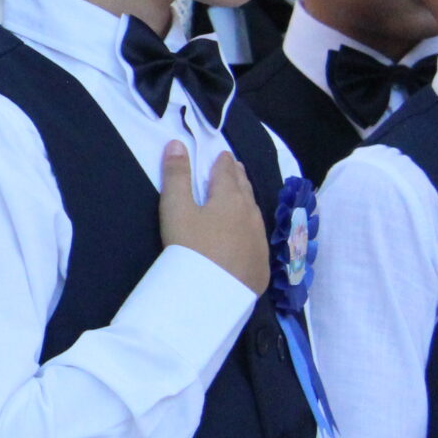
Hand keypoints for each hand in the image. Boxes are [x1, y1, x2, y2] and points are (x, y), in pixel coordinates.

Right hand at [157, 143, 267, 293]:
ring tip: (242, 195)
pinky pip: (258, 236)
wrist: (214, 294)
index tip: (223, 154)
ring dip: (247, 199)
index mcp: (229, 198)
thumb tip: (177, 143)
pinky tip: (248, 232)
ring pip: (254, 212)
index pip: (227, 172)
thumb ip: (176, 176)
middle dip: (238, 176)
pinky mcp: (261, 263)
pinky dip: (251, 226)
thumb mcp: (175, 209)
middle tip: (235, 167)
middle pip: (245, 189)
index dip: (223, 161)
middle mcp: (250, 214)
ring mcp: (259, 239)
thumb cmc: (191, 247)